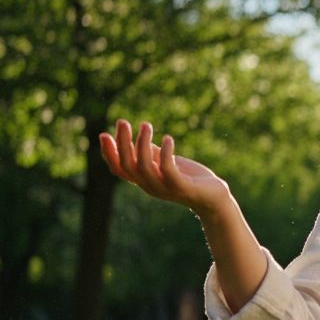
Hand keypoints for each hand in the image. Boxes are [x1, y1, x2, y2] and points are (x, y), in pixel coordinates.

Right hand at [99, 119, 230, 216]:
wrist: (214, 197)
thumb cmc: (190, 179)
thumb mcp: (168, 164)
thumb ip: (153, 155)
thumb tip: (139, 140)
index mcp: (144, 180)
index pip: (119, 169)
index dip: (109, 153)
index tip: (104, 134)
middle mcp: (150, 186)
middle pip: (127, 165)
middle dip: (122, 143)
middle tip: (122, 122)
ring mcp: (165, 188)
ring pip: (144, 167)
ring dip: (142, 144)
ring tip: (146, 125)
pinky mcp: (181, 187)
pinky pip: (168, 170)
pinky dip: (165, 153)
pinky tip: (167, 138)